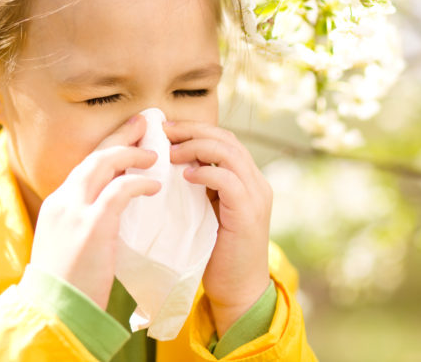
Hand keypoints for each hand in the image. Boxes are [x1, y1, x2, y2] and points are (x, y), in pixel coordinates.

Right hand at [29, 114, 160, 309]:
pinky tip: (155, 186)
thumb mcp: (69, 245)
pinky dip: (139, 182)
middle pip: (94, 156)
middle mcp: (63, 200)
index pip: (85, 166)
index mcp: (58, 204)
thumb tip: (110, 214)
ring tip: (154, 155)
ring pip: (103, 164)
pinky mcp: (91, 225)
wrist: (53, 312)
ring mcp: (74, 210)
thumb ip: (84, 224)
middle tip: (145, 124)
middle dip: (121, 137)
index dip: (108, 147)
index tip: (129, 135)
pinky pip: (120, 190)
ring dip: (131, 154)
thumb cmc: (66, 285)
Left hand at [164, 120, 271, 334]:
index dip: (195, 129)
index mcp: (247, 179)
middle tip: (163, 131)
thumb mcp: (205, 213)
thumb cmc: (216, 255)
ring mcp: (256, 196)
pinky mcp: (249, 212)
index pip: (224, 139)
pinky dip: (206, 172)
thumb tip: (166, 165)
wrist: (239, 292)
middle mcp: (256, 182)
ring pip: (229, 152)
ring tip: (171, 152)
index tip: (165, 129)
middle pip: (226, 138)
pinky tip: (185, 175)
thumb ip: (197, 189)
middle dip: (192, 130)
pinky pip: (229, 180)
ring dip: (196, 146)